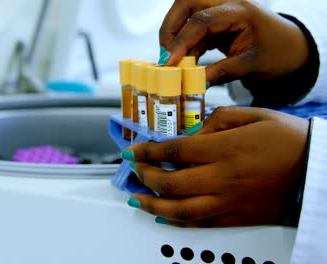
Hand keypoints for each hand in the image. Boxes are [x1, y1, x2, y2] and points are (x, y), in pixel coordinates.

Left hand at [124, 107, 308, 226]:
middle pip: (171, 182)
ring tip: (136, 199)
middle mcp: (222, 178)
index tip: (133, 152)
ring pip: (181, 210)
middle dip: (145, 176)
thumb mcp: (253, 115)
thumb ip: (216, 120)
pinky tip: (163, 217)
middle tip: (136, 170)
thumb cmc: (288, 140)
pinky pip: (200, 224)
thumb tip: (191, 133)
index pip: (174, 150)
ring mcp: (228, 201)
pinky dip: (177, 221)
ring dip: (152, 205)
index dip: (147, 151)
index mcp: (224, 149)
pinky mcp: (237, 217)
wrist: (317, 170)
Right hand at [159, 0, 308, 85]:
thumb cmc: (279, 53)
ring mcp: (220, 11)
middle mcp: (227, 4)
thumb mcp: (252, 66)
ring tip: (173, 60)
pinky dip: (185, 43)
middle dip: (171, 27)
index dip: (181, 41)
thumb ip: (221, 73)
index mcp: (240, 10)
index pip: (201, 20)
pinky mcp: (216, 22)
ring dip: (175, 35)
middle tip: (166, 54)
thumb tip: (194, 83)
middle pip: (187, 4)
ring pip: (186, 13)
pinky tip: (185, 61)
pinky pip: (192, 27)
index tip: (169, 62)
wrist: (293, 48)